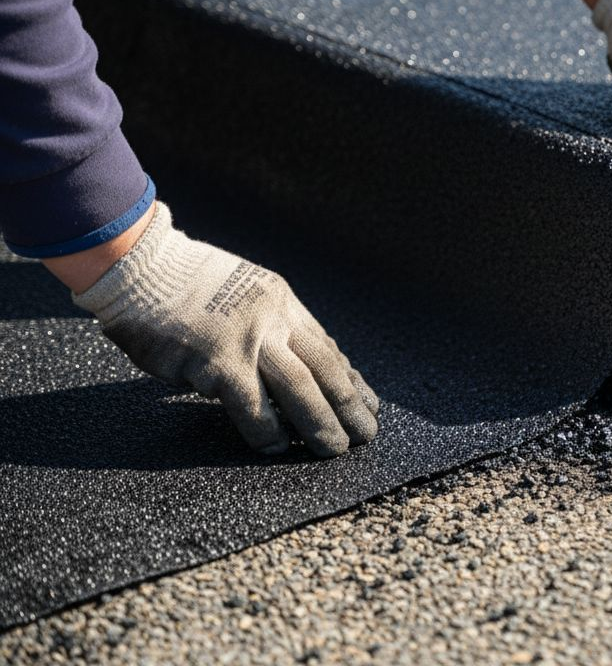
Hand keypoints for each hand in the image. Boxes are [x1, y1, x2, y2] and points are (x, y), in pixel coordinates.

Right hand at [69, 202, 377, 455]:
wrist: (140, 267)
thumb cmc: (183, 284)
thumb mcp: (243, 292)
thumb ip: (268, 324)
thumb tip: (291, 364)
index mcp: (283, 302)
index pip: (327, 348)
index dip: (350, 381)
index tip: (368, 405)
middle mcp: (274, 319)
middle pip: (325, 370)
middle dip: (349, 406)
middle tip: (365, 434)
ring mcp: (249, 340)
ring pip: (301, 389)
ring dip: (321, 423)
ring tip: (334, 448)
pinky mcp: (218, 362)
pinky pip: (252, 406)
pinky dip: (267, 431)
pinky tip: (275, 448)